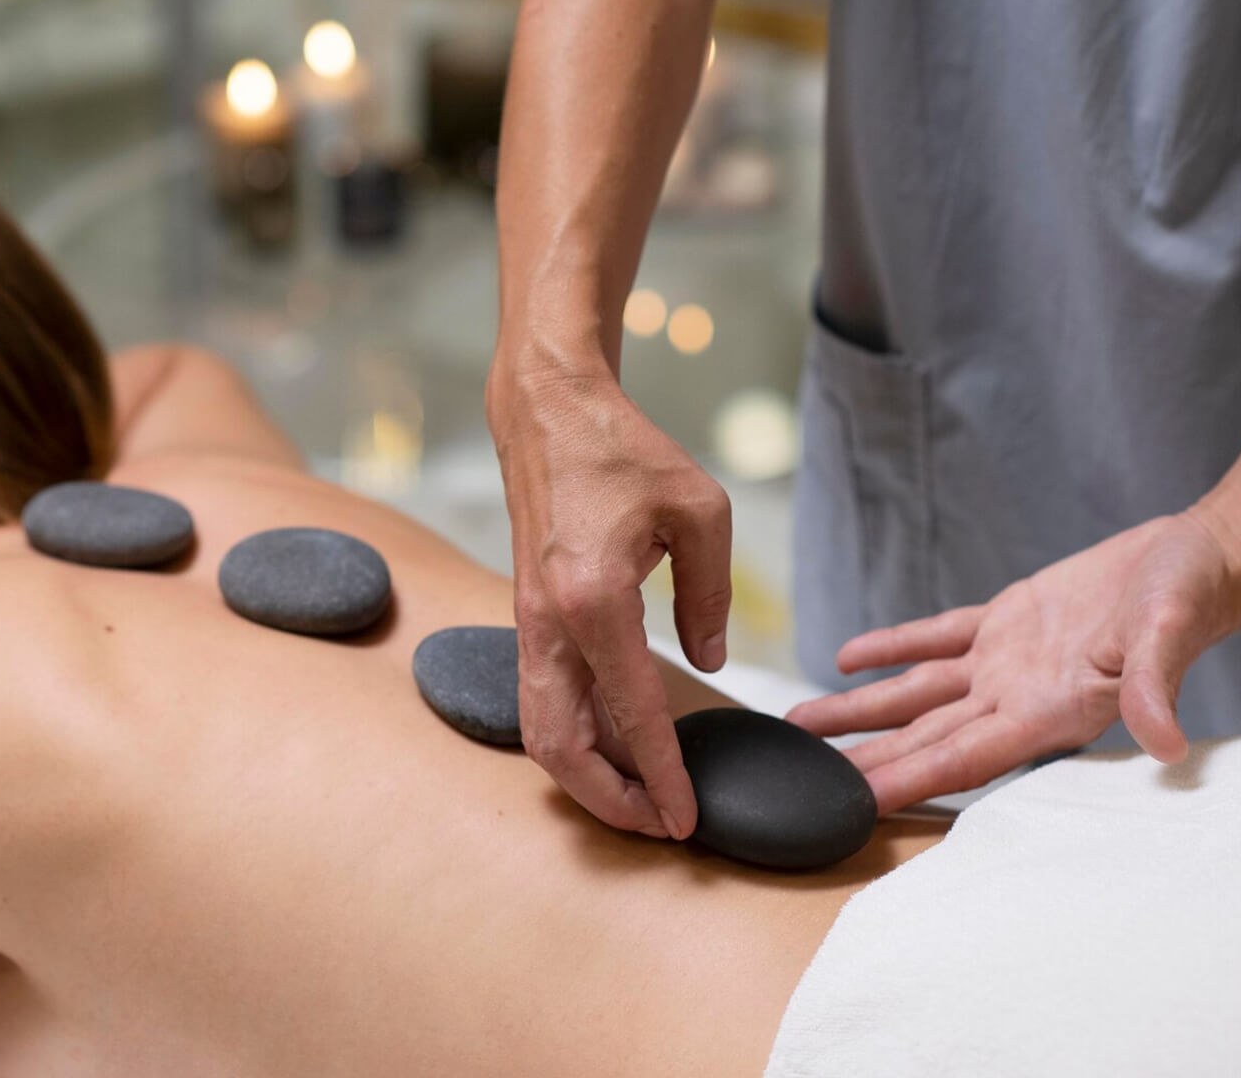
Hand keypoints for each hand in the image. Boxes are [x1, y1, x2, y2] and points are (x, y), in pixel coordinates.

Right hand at [487, 357, 731, 838]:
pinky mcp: (530, 618)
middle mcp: (549, 623)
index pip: (631, 713)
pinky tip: (620, 746)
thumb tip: (711, 661)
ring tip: (641, 799)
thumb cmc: (622, 449)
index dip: (662, 775)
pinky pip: (544, 700)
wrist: (549, 412)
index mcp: (593, 600)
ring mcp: (530, 624)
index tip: (688, 819)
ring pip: (541, 731)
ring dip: (586, 776)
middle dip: (609, 800)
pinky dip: (577, 738)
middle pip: (560, 747)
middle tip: (661, 828)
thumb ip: (711, 594)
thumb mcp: (700, 510)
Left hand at [787, 511, 1240, 815]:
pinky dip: (894, 646)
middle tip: (798, 778)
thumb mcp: (1171, 633)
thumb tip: (1164, 742)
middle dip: (865, 758)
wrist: (1207, 557)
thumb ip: (1156, 685)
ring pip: (918, 693)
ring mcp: (1010, 660)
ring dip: (862, 708)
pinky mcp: (1011, 620)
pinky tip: (848, 656)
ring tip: (801, 723)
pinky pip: (938, 637)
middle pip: (925, 737)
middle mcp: (1021, 695)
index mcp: (1053, 710)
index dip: (909, 781)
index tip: (855, 801)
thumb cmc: (1194, 595)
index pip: (965, 758)